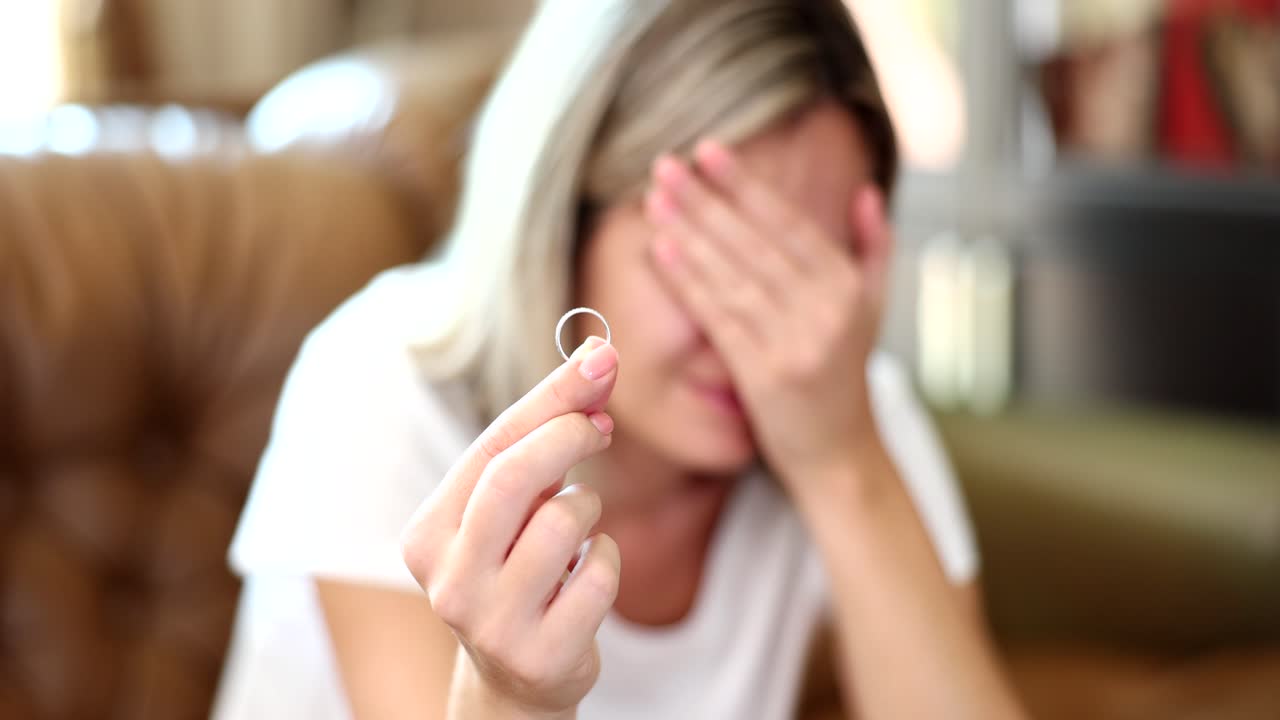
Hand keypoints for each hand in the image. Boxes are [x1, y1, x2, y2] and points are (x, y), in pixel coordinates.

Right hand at [401, 337, 620, 717]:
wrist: (517, 675)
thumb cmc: (516, 565)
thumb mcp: (515, 503)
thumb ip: (544, 434)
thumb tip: (598, 362)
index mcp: (427, 535)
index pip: (490, 448)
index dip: (551, 399)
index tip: (602, 361)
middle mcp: (447, 581)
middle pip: (512, 478)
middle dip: (568, 435)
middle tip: (600, 425)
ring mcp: (491, 624)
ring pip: (563, 522)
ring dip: (589, 507)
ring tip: (579, 527)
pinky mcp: (541, 655)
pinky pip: (600, 573)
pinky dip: (607, 558)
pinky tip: (588, 572)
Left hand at [644, 140, 892, 493]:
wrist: (839, 453)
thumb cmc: (845, 374)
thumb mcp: (873, 307)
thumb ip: (872, 246)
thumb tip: (864, 190)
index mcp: (847, 286)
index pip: (788, 223)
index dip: (745, 185)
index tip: (707, 150)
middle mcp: (825, 309)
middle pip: (753, 243)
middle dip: (705, 200)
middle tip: (664, 164)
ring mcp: (796, 342)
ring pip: (732, 275)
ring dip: (689, 232)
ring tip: (655, 198)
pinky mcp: (765, 374)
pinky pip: (719, 317)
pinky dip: (689, 281)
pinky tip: (662, 250)